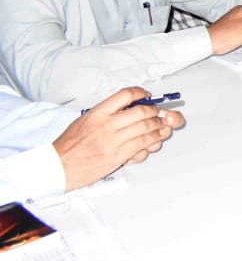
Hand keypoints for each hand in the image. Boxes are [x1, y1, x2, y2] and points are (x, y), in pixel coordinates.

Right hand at [53, 88, 185, 191]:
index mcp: (97, 113)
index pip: (125, 95)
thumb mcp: (85, 120)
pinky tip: (156, 140)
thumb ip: (106, 114)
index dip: (140, 93)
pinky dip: (153, 141)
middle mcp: (107, 125)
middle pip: (142, 112)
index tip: (147, 95)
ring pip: (146, 129)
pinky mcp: (119, 156)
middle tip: (159, 113)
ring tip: (163, 126)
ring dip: (159, 127)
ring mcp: (114, 141)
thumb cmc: (69, 145)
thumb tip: (130, 109)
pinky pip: (142, 145)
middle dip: (155, 112)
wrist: (59, 167)